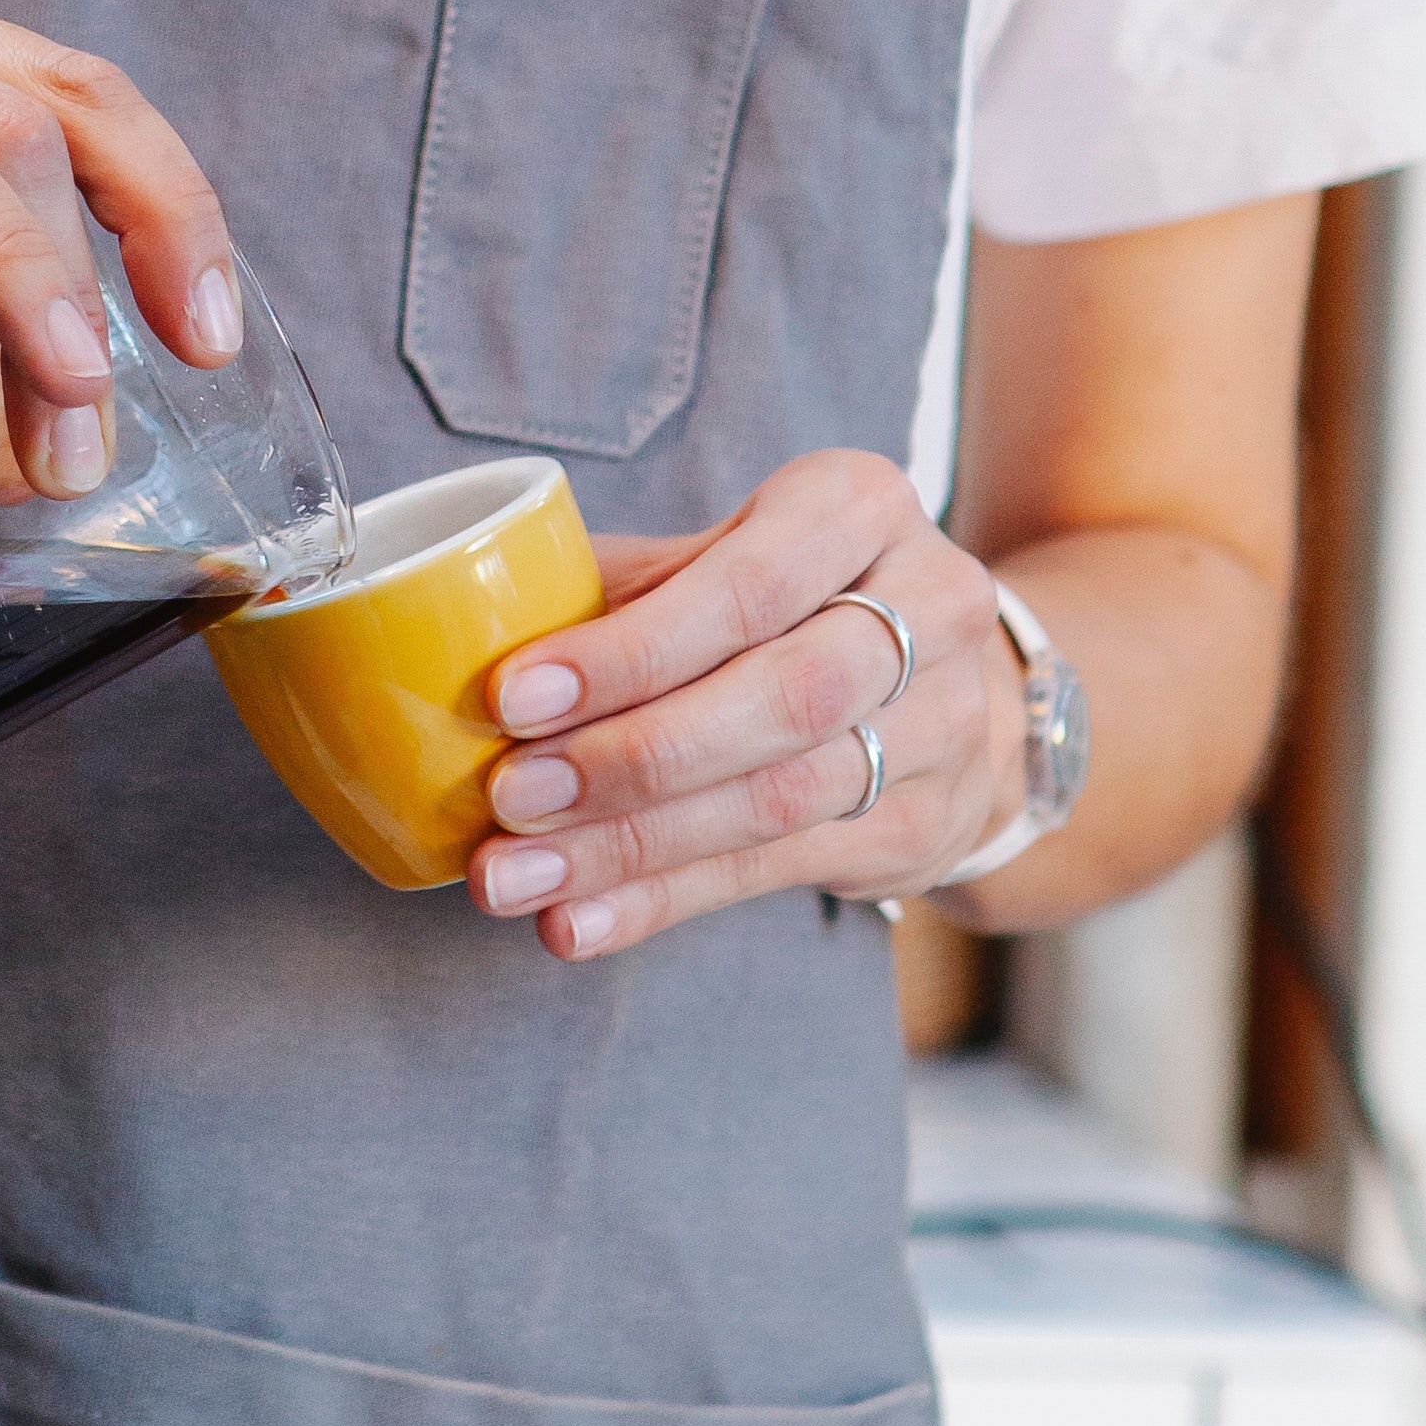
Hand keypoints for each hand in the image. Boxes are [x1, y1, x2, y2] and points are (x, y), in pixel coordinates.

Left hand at [466, 447, 1010, 958]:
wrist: (954, 689)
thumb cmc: (793, 602)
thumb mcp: (724, 554)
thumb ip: (625, 587)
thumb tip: (472, 635)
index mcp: (861, 506)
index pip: (748, 586)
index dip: (630, 650)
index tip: (512, 695)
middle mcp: (930, 607)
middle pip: (780, 699)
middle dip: (631, 757)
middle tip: (509, 798)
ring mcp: (945, 726)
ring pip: (780, 799)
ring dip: (631, 848)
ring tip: (515, 877)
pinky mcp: (927, 826)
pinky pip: (780, 870)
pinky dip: (665, 900)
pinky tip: (579, 919)